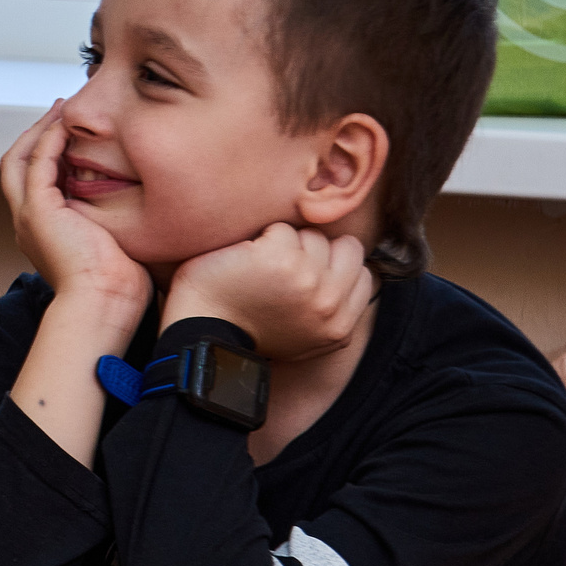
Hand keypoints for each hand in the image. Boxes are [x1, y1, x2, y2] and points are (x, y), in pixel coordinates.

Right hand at [0, 102, 152, 328]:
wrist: (105, 306)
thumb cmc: (119, 287)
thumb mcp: (115, 247)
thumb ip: (117, 225)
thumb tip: (147, 213)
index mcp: (42, 231)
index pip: (34, 180)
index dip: (47, 152)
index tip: (69, 132)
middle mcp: (27, 221)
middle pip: (17, 164)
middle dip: (36, 134)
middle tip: (58, 111)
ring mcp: (28, 216)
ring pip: (20, 158)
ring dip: (39, 130)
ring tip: (60, 110)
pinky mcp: (38, 211)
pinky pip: (37, 163)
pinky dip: (49, 141)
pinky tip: (67, 127)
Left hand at [167, 223, 374, 361]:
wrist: (202, 332)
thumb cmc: (246, 329)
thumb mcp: (306, 338)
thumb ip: (333, 312)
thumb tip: (355, 278)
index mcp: (340, 327)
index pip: (363, 274)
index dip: (334, 266)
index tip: (306, 272)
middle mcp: (330, 304)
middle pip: (347, 248)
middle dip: (317, 250)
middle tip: (283, 266)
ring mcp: (307, 278)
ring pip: (314, 235)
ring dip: (286, 243)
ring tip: (261, 266)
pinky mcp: (279, 257)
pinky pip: (281, 228)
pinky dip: (260, 238)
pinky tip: (244, 260)